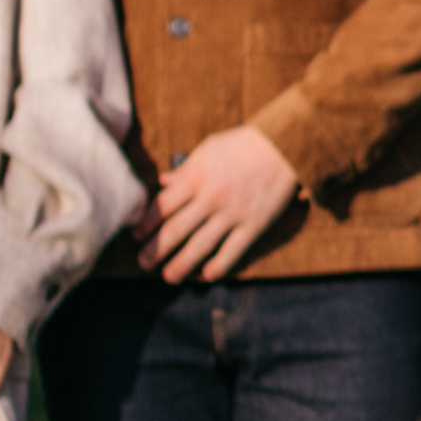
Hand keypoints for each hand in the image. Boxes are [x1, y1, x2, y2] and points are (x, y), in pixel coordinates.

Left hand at [139, 122, 301, 280]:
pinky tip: (207, 276)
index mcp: (196, 177)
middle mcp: (210, 198)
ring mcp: (232, 213)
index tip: (136, 235)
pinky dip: (219, 265)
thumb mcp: (209, 148)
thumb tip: (163, 181)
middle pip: (175, 229)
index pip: (162, 206)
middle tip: (143, 263)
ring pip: (200, 245)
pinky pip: (233, 250)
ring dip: (181, 264)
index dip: (146, 223)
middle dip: (155, 249)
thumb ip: (185, 168)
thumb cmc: (243, 144)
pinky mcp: (254, 224)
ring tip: (168, 277)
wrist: (284, 145)